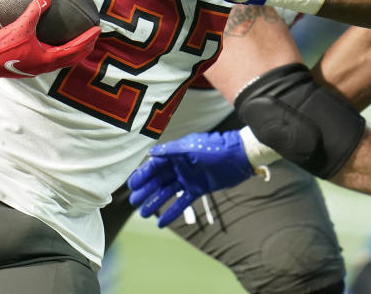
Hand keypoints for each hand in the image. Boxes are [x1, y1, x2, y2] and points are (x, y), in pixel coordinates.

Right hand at [0, 0, 99, 77]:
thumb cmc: (1, 47)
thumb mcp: (20, 26)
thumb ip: (34, 10)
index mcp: (47, 59)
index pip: (75, 49)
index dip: (88, 39)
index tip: (97, 30)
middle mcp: (45, 66)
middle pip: (72, 58)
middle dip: (85, 47)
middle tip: (94, 36)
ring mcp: (37, 68)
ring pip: (62, 60)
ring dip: (73, 51)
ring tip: (79, 41)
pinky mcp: (29, 66)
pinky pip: (51, 59)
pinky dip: (60, 51)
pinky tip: (53, 43)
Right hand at [128, 130, 253, 226]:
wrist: (239, 157)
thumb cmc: (215, 148)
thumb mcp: (191, 148)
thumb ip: (171, 151)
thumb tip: (151, 153)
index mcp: (177, 154)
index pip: (155, 166)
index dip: (143, 175)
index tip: (132, 186)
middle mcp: (180, 166)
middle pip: (159, 180)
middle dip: (146, 190)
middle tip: (134, 202)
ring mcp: (189, 178)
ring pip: (168, 192)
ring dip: (156, 202)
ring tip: (144, 213)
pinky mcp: (198, 189)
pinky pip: (183, 202)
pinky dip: (172, 212)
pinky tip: (162, 223)